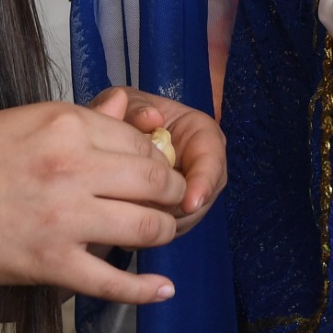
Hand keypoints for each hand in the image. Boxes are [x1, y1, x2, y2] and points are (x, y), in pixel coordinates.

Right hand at [0, 100, 186, 304]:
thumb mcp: (22, 122)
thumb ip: (79, 119)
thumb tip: (125, 107)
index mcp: (64, 124)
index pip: (138, 139)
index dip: (156, 156)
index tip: (156, 169)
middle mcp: (71, 167)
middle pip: (155, 179)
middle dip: (174, 193)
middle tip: (174, 201)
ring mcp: (65, 218)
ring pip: (147, 226)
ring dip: (165, 232)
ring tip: (162, 233)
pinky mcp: (54, 263)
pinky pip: (114, 281)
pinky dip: (146, 289)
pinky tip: (163, 288)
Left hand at [86, 85, 225, 234]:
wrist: (119, 136)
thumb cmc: (129, 114)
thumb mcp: (129, 104)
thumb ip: (135, 108)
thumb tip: (151, 117)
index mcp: (202, 134)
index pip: (213, 160)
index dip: (204, 182)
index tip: (190, 202)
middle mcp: (205, 166)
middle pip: (202, 198)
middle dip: (175, 208)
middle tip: (143, 210)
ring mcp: (193, 192)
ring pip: (185, 218)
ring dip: (160, 220)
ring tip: (128, 211)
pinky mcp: (178, 213)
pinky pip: (170, 229)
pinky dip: (151, 228)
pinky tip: (128, 220)